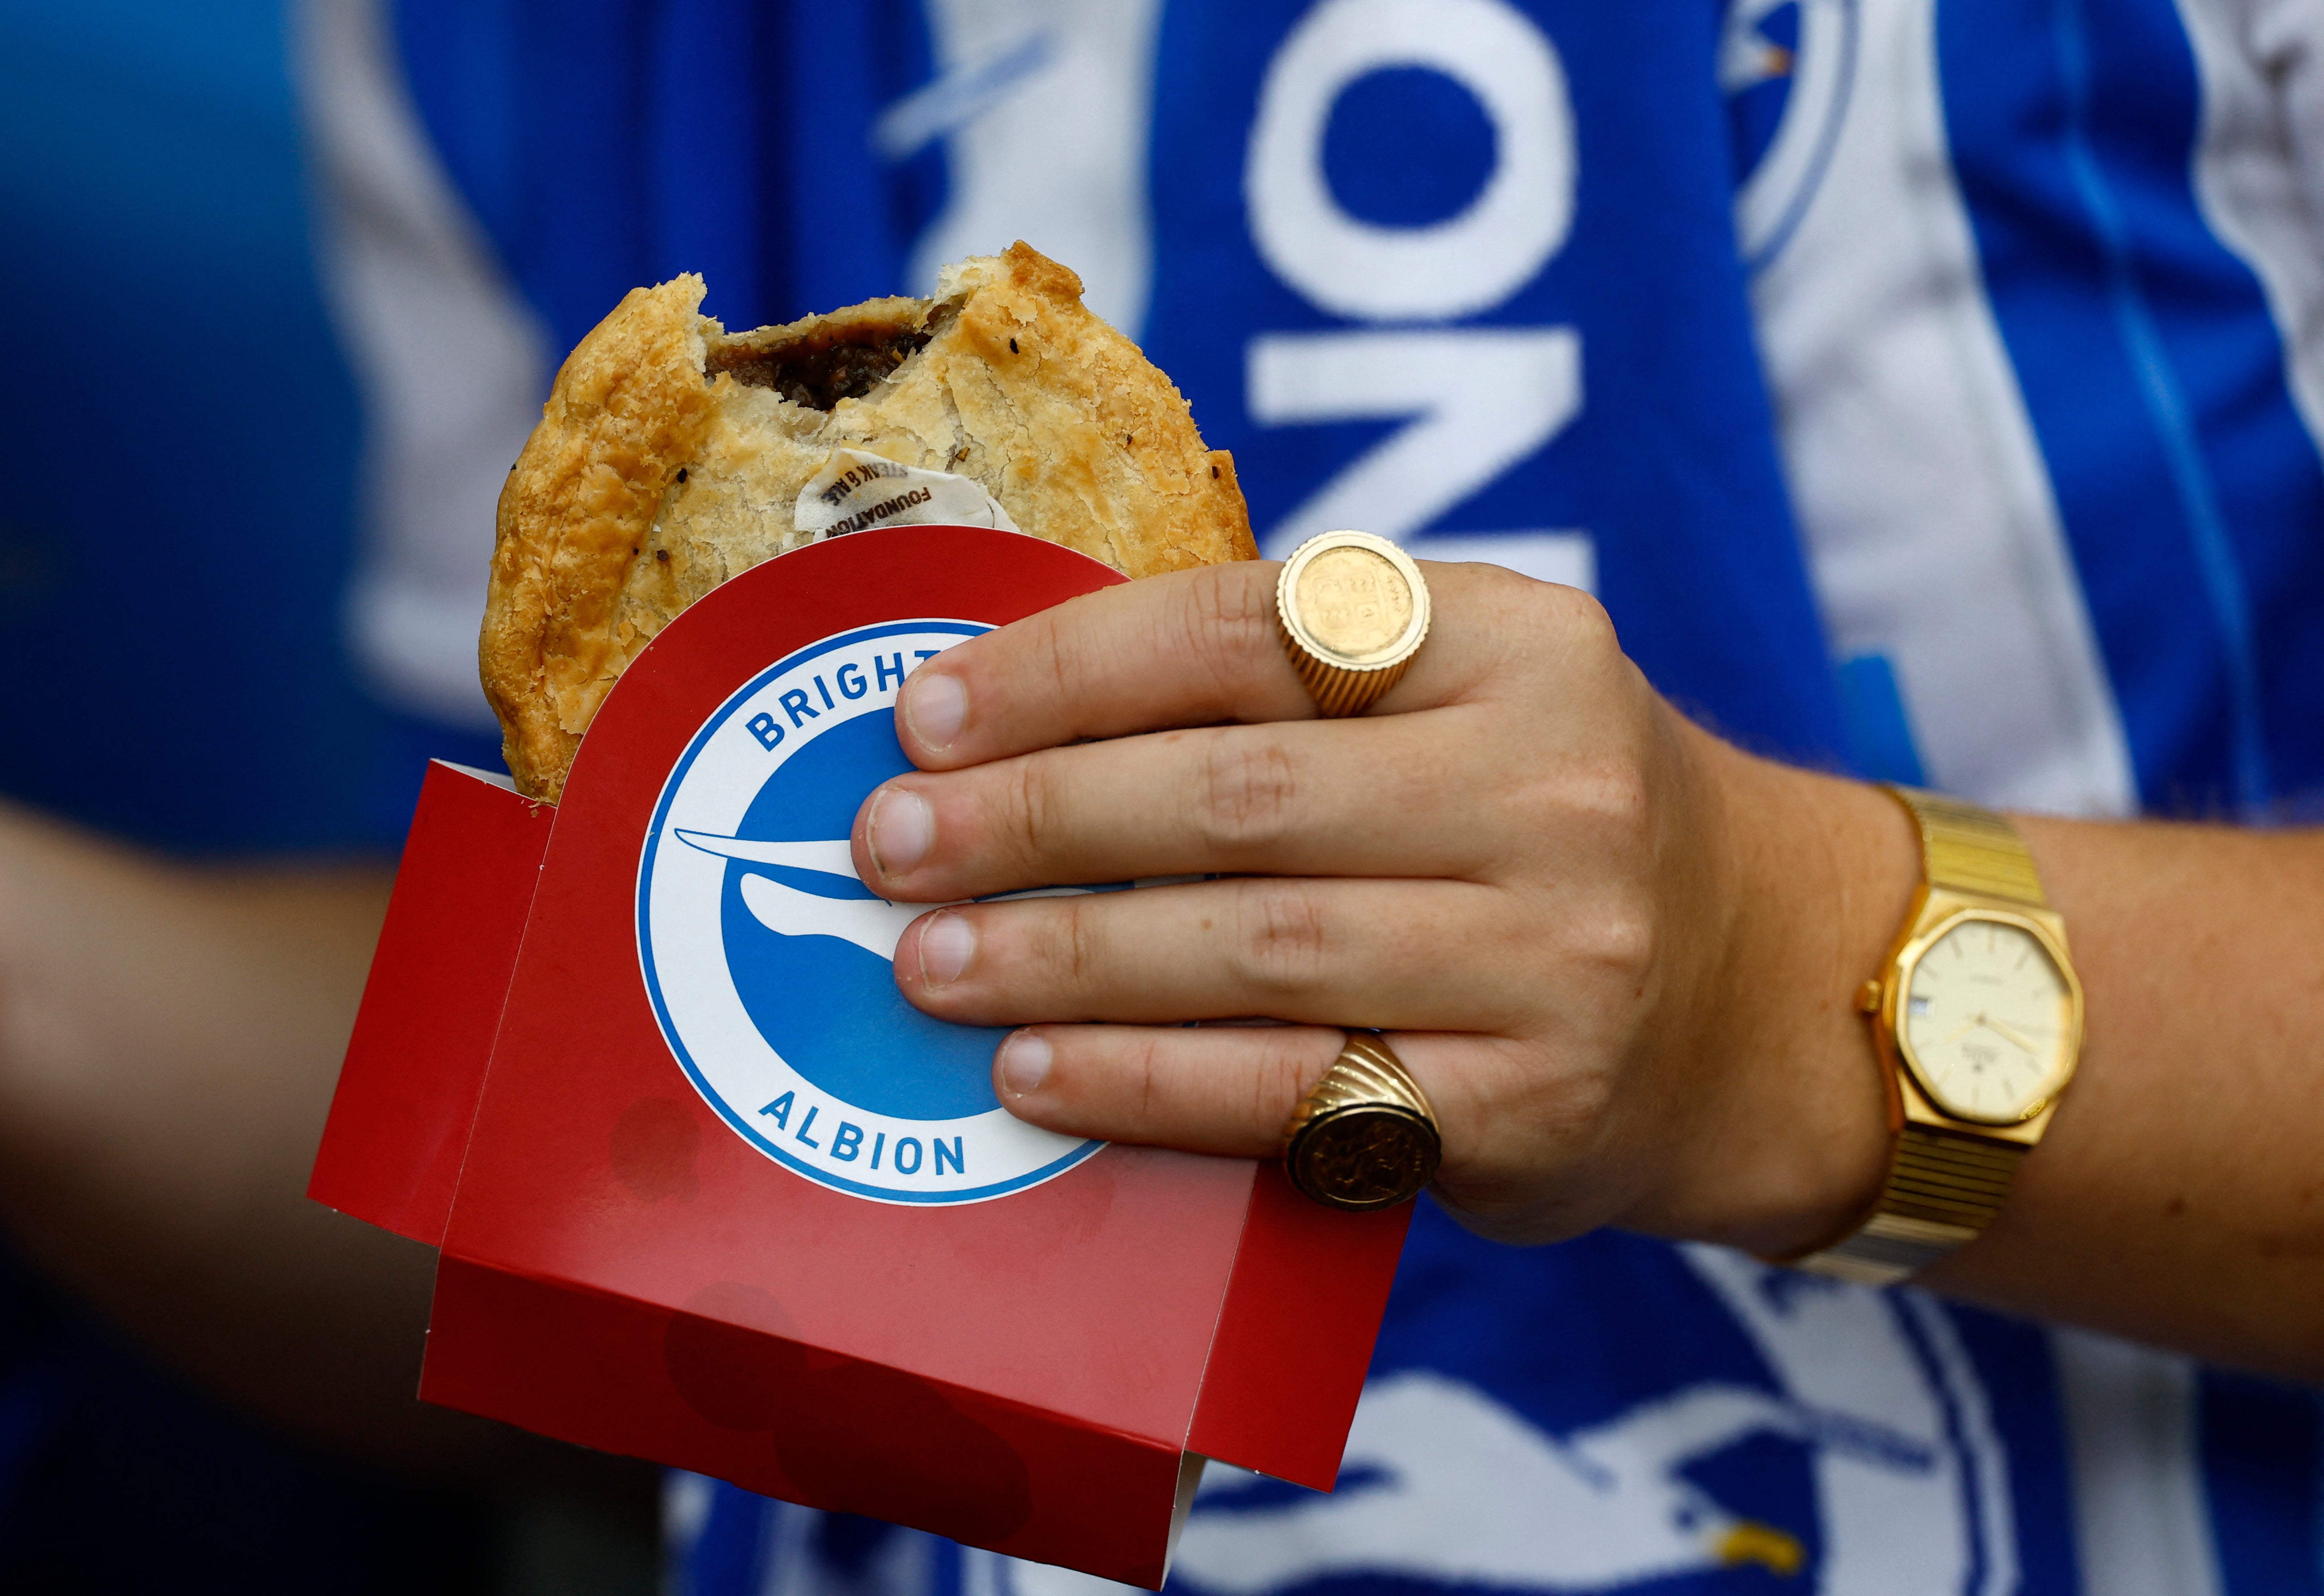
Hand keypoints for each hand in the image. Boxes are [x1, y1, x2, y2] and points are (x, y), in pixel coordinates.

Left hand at [848, 560, 1909, 1254]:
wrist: (1752, 988)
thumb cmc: (1539, 820)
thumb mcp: (1466, 697)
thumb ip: (1285, 690)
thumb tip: (1012, 723)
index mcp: (1517, 641)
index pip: (1249, 629)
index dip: (1067, 668)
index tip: (929, 712)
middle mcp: (1552, 788)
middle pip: (1236, 795)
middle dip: (1034, 820)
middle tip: (890, 844)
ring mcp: (1552, 958)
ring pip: (1252, 950)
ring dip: (1062, 958)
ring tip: (924, 964)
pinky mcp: (1523, 1107)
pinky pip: (1297, 1094)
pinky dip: (1145, 1084)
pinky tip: (1032, 1074)